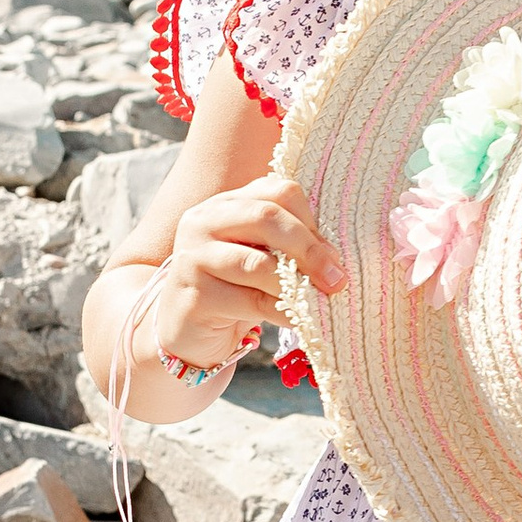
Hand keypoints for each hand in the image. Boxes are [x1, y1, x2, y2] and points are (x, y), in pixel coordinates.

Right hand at [141, 169, 345, 372]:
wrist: (185, 330)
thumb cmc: (232, 289)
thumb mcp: (259, 257)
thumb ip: (288, 246)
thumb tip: (333, 260)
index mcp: (226, 204)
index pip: (277, 192)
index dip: (310, 221)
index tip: (332, 254)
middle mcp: (203, 221)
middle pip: (266, 217)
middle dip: (309, 249)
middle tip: (336, 279)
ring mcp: (193, 257)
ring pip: (257, 262)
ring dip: (296, 284)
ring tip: (320, 301)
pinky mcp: (194, 296)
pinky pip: (250, 301)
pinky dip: (282, 311)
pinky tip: (299, 320)